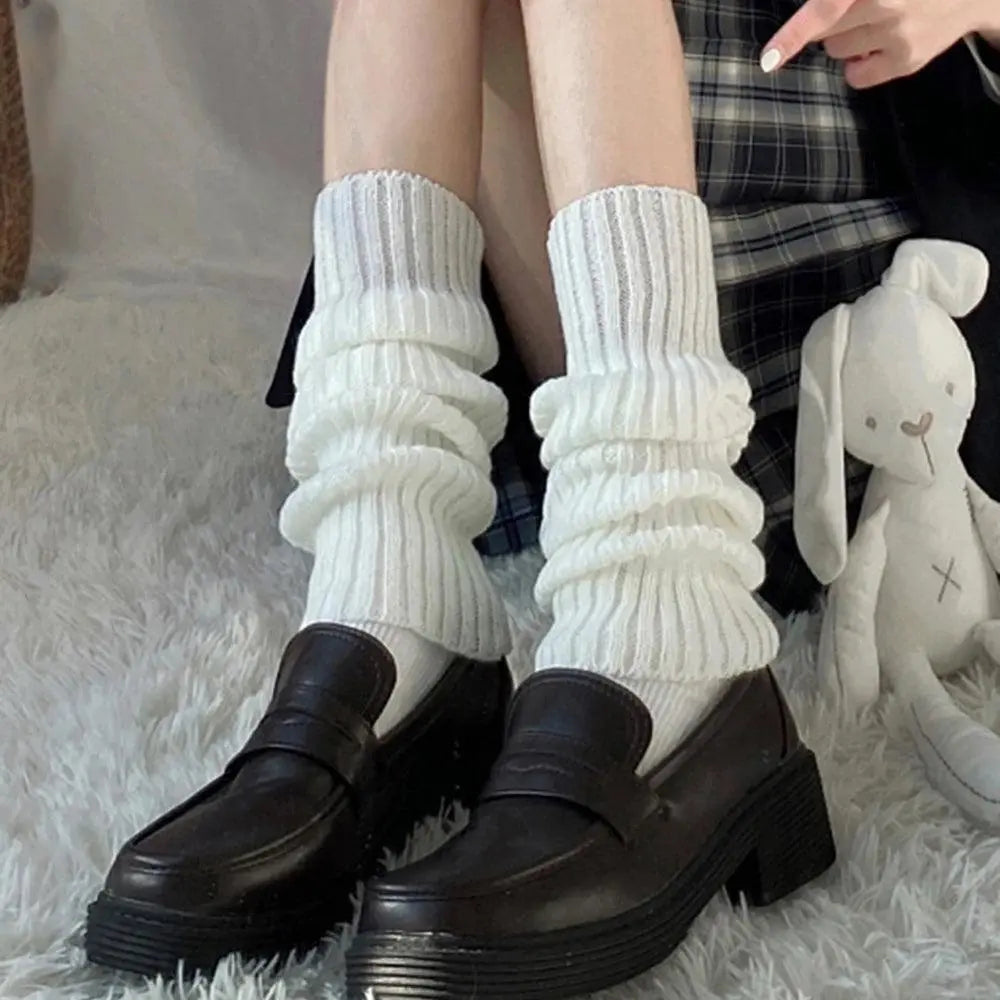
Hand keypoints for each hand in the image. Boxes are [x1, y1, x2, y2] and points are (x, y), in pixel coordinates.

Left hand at [760, 0, 999, 87]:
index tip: (768, 59)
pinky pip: (855, 77)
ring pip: (836, 52)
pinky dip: (856, 66)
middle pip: (825, 32)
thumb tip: (815, 20)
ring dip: (844, 40)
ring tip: (872, 23)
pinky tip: (876, 48)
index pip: (826, 9)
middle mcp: (886, 5)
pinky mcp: (907, 60)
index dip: (794, 35)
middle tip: (855, 10)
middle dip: (830, 22)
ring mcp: (898, 35)